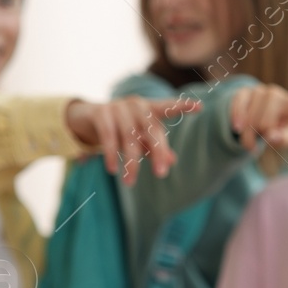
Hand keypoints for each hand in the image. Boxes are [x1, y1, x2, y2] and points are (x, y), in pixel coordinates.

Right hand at [64, 96, 200, 183]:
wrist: (87, 117)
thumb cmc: (121, 128)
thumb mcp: (139, 138)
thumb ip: (154, 147)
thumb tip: (172, 161)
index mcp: (150, 109)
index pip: (168, 107)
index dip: (183, 107)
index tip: (200, 107)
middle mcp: (136, 104)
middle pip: (152, 130)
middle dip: (158, 153)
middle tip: (161, 174)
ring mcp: (118, 106)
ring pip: (129, 138)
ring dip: (130, 162)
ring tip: (129, 183)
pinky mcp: (101, 112)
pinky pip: (108, 136)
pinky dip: (112, 154)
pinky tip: (112, 170)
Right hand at [229, 83, 287, 148]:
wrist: (257, 118)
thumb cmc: (276, 129)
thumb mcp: (283, 138)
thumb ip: (282, 140)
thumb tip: (272, 136)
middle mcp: (277, 94)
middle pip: (266, 122)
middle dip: (261, 136)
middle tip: (261, 141)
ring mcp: (260, 91)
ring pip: (250, 117)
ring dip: (247, 134)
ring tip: (250, 143)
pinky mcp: (244, 92)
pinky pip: (239, 105)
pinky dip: (237, 118)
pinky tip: (237, 127)